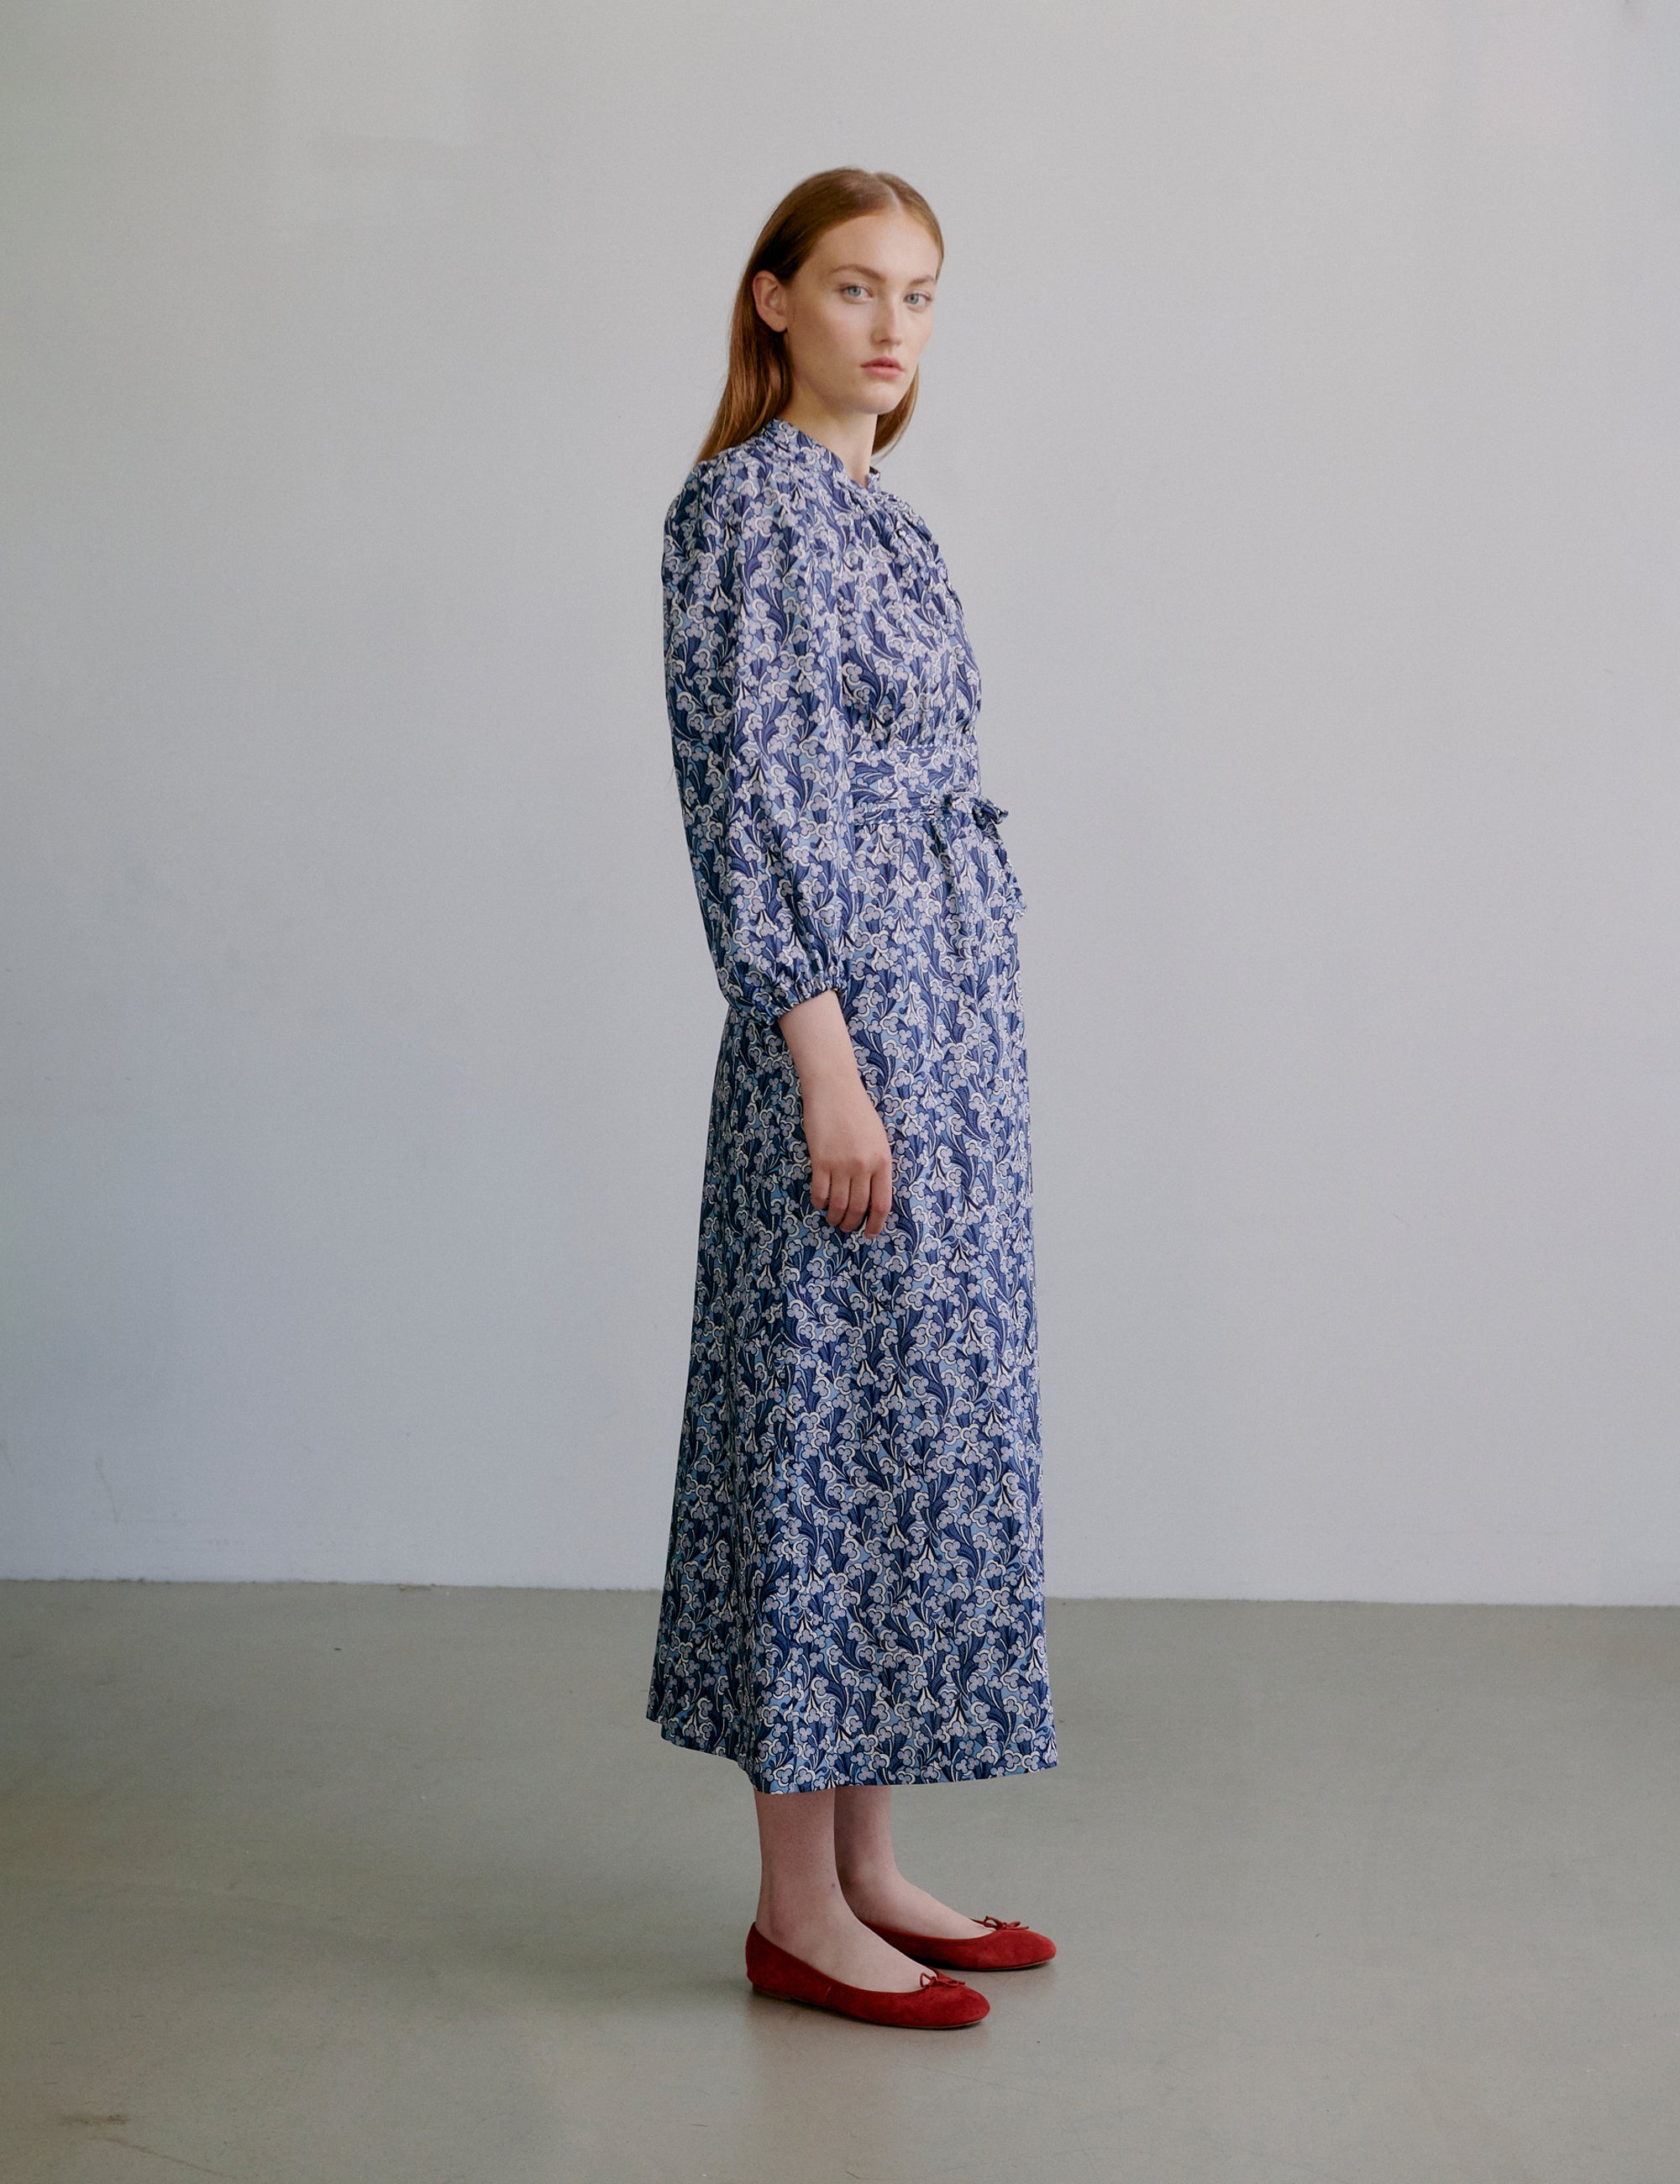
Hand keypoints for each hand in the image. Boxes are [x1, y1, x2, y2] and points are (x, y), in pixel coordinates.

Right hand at [777, 990, 892, 1237]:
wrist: (834, 1088)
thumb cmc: (857, 1111)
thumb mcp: (878, 1138)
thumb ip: (877, 1164)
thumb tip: (871, 1192)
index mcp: (883, 1161)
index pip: (882, 1203)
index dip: (876, 1223)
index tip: (869, 1234)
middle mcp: (864, 1166)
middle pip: (859, 1208)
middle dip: (852, 1224)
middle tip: (846, 1228)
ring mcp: (842, 1164)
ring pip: (839, 1204)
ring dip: (835, 1217)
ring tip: (832, 1219)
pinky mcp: (821, 1160)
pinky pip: (820, 1192)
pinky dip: (819, 1202)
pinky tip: (819, 1203)